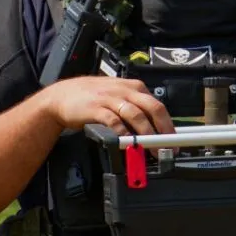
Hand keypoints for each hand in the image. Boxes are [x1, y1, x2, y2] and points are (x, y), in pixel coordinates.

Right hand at [42, 76, 174, 136]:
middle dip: (163, 129)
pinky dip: (123, 132)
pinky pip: (114, 120)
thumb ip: (135, 106)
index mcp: (133, 87)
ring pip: (136, 114)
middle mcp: (124, 90)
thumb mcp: (117, 94)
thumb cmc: (91, 97)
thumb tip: (156, 128)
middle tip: (168, 146)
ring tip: (152, 148)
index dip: (169, 123)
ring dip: (147, 133)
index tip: (175, 140)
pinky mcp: (96, 108)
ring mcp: (110, 98)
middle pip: (152, 107)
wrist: (61, 96)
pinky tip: (128, 141)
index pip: (158, 104)